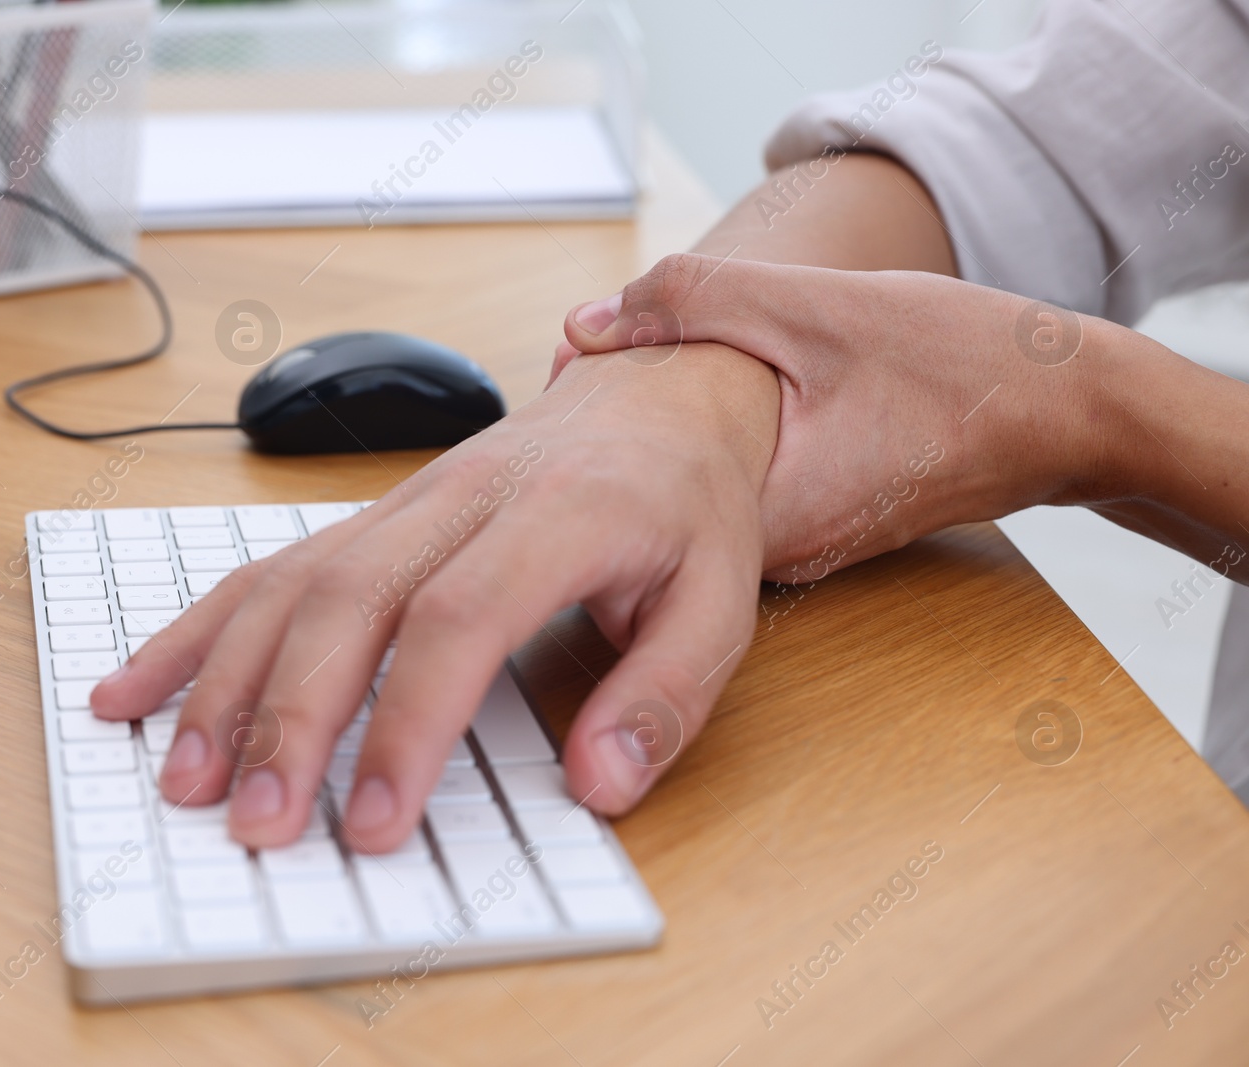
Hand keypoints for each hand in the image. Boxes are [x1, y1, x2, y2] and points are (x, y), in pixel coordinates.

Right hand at [91, 344, 779, 852]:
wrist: (653, 395)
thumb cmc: (685, 504)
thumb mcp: (720, 600)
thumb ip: (664, 694)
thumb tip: (600, 786)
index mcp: (559, 514)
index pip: (459, 618)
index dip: (405, 721)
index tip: (372, 819)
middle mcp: (462, 498)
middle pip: (348, 600)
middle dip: (289, 718)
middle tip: (256, 823)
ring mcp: (403, 502)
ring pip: (291, 580)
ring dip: (226, 680)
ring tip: (186, 778)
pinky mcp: (370, 516)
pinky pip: (268, 564)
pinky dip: (198, 629)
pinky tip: (141, 685)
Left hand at [554, 254, 1118, 582]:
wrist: (1072, 410)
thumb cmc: (962, 362)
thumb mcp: (816, 307)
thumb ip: (692, 304)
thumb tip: (580, 324)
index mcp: (763, 523)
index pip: (629, 506)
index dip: (587, 439)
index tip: (559, 390)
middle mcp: (775, 557)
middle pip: (655, 505)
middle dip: (620, 437)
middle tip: (586, 373)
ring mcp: (802, 548)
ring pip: (698, 496)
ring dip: (672, 437)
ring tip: (639, 374)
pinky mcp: (823, 524)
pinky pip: (742, 488)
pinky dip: (721, 443)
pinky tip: (716, 395)